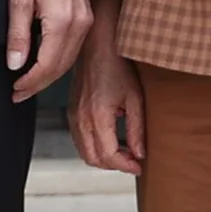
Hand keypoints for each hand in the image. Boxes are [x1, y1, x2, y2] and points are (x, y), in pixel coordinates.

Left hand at [5, 0, 91, 102]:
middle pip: (60, 68)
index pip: (47, 65)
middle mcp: (80, 26)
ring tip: (27, 84)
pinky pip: (73, 49)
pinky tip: (43, 65)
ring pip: (68, 61)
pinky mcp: (87, 17)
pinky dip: (58, 62)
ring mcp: (87, 22)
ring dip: (49, 76)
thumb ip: (18, 34)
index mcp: (63, 22)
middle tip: (17, 94)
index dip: (30, 82)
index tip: (14, 90)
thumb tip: (15, 65)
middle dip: (38, 84)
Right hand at [69, 36, 145, 174]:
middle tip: (133, 160)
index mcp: (98, 116)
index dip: (126, 166)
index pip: (109, 155)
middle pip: (94, 159)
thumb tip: (139, 153)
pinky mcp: (71, 112)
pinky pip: (79, 140)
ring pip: (84, 152)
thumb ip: (136, 128)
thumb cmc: (117, 66)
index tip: (139, 166)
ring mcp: (73, 116)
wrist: (97, 45)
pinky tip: (109, 140)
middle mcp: (81, 119)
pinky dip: (93, 148)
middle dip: (114, 165)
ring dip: (103, 158)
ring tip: (123, 152)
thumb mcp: (135, 98)